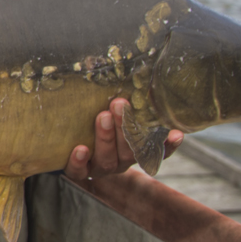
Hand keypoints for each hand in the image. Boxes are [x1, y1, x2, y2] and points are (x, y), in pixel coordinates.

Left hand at [64, 98, 183, 178]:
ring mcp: (100, 168)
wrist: (63, 147)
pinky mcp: (79, 173)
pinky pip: (80, 172)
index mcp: (133, 149)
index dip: (168, 145)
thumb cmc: (93, 122)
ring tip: (102, 117)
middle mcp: (121, 161)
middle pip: (130, 151)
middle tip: (119, 104)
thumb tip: (113, 68)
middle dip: (125, 127)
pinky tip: (80, 149)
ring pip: (108, 159)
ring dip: (106, 137)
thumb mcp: (109, 112)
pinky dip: (80, 162)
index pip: (157, 150)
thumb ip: (118, 100)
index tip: (177, 133)